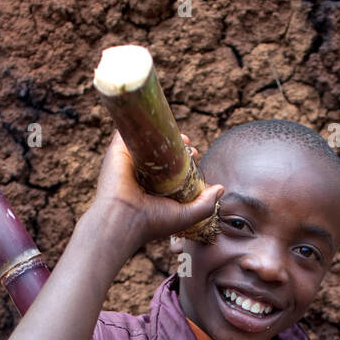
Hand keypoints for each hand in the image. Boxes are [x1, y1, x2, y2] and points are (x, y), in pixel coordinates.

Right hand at [88, 129, 223, 253]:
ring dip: (160, 129)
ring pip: (146, 137)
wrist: (124, 220)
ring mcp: (128, 160)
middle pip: (159, 149)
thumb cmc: (152, 222)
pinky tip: (155, 116)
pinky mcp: (118, 150)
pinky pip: (129, 128)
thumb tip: (220, 188)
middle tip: (188, 144)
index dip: (184, 156)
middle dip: (175, 142)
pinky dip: (140, 120)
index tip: (194, 154)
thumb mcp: (185, 216)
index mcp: (152, 188)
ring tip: (176, 131)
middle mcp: (139, 173)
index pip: (169, 165)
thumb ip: (205, 205)